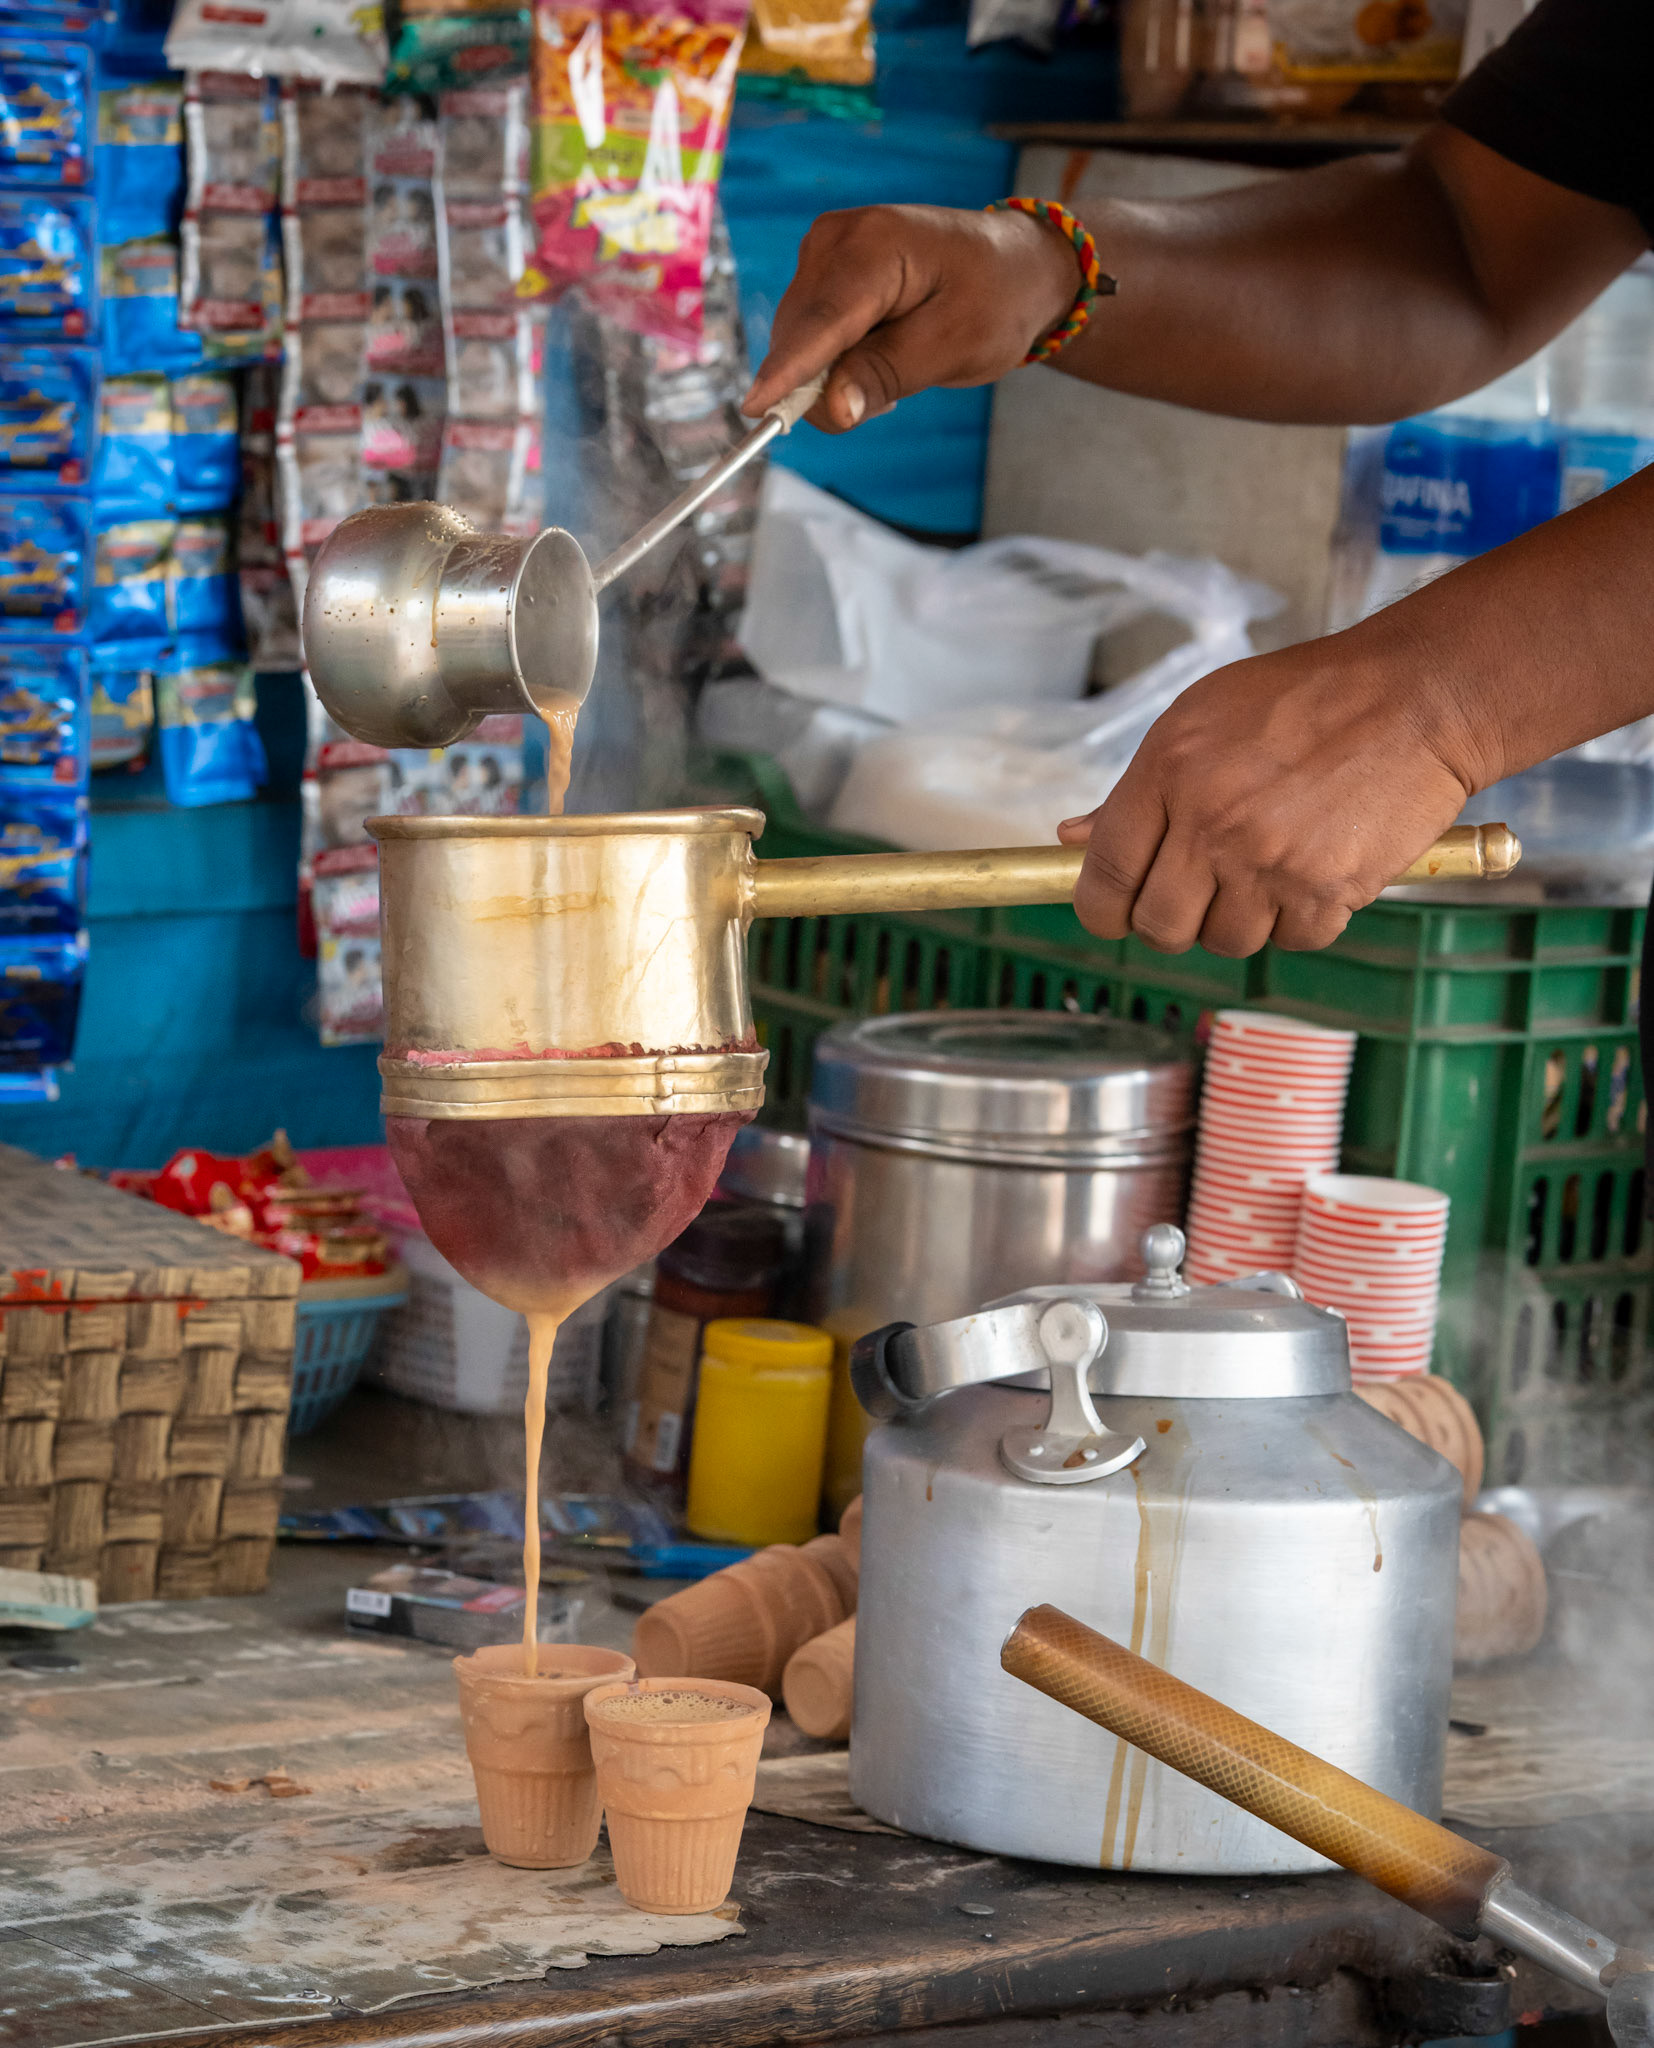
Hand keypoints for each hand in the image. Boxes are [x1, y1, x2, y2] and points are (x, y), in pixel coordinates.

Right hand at [742, 204, 1080, 431]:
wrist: (1013, 266)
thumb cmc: (995, 300)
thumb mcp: (954, 346)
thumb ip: (887, 374)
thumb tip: (832, 408)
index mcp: (873, 245)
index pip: (820, 323)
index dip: (788, 372)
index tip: (756, 411)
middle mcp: (834, 240)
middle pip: (799, 340)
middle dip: (825, 385)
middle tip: (890, 397)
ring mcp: (822, 254)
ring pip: (797, 344)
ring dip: (832, 375)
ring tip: (897, 365)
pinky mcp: (821, 274)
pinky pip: (807, 338)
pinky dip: (834, 362)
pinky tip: (878, 353)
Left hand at [1056, 623, 1478, 955]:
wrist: (1415, 697)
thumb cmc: (1305, 699)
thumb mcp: (1200, 719)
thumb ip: (1135, 790)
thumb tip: (1074, 838)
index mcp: (1168, 774)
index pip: (1105, 875)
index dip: (1102, 909)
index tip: (1113, 913)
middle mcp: (1212, 824)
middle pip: (1159, 926)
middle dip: (1171, 921)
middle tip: (1197, 893)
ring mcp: (1270, 863)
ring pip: (1224, 941)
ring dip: (1239, 919)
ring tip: (1266, 868)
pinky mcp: (1326, 892)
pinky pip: (1291, 941)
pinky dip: (1299, 919)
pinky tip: (1312, 870)